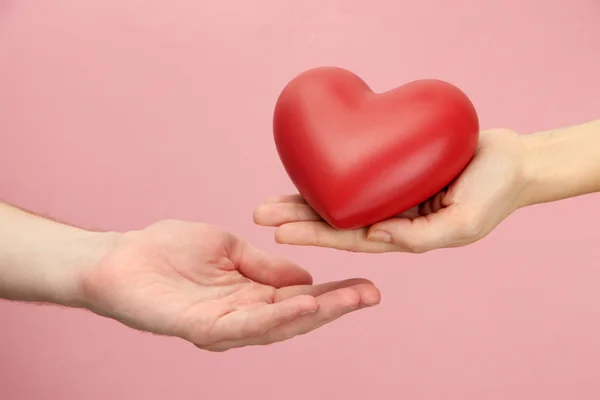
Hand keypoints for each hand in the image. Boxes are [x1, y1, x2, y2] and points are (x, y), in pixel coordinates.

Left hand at [77, 220, 379, 350]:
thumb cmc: (168, 250)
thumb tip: (307, 277)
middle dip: (337, 305)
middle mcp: (243, 316)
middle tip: (372, 293)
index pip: (301, 296)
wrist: (121, 257)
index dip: (334, 291)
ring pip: (280, 324)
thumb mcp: (229, 248)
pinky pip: (247, 325)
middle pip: (298, 315)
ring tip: (350, 298)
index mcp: (251, 296)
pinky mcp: (202, 328)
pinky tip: (305, 302)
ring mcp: (224, 326)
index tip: (367, 281)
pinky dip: (279, 317)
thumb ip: (266, 266)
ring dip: (318, 312)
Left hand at [254, 129, 529, 253]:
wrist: (514, 160)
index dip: (314, 237)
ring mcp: (391, 193)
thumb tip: (373, 237)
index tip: (279, 232)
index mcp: (402, 235)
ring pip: (341, 196)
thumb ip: (420, 237)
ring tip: (270, 200)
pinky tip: (309, 168)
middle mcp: (390, 218)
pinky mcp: (395, 167)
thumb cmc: (495, 193)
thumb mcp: (463, 223)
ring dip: (306, 198)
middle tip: (259, 214)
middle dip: (297, 219)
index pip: (349, 239)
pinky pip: (357, 170)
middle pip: (336, 221)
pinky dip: (332, 170)